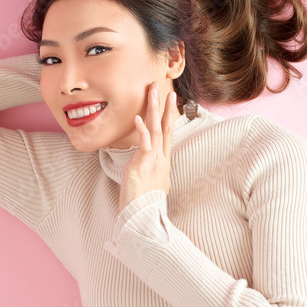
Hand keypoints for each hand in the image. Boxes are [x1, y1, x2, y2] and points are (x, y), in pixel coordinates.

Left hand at [118, 82, 175, 214]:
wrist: (142, 219)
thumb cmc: (144, 204)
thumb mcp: (151, 183)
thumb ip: (152, 169)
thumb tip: (150, 163)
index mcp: (162, 161)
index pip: (167, 134)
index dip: (168, 116)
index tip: (169, 100)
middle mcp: (161, 159)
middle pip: (164, 127)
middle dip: (164, 106)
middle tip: (164, 87)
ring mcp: (153, 161)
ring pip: (156, 130)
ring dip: (154, 109)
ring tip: (153, 92)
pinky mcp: (143, 166)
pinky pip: (143, 145)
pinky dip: (141, 130)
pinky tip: (137, 118)